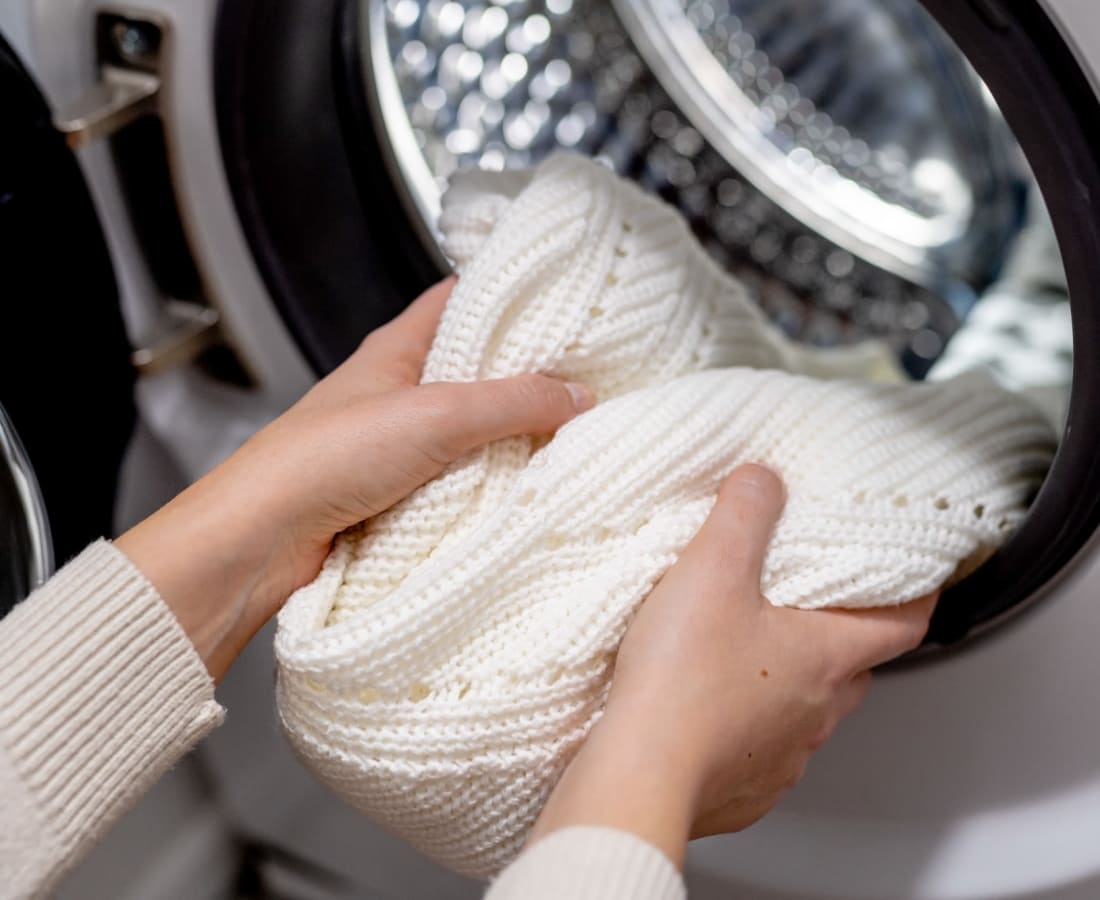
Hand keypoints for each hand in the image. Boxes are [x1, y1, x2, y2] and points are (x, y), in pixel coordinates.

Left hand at [116, 277, 593, 680]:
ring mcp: (400, 445)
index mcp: (398, 349)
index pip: (461, 300)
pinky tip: (524, 490)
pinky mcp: (400, 495)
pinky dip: (491, 485)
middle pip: (476, 371)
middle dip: (526, 376)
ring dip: (512, 438)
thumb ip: (512, 402)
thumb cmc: (320, 458)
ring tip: (567, 436)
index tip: (563, 301)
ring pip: (472, 431)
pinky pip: (460, 481)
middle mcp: (399, 392)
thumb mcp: (435, 415)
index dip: (509, 294)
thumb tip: (576, 396)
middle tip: (582, 380)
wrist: (264, 538)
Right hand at [528, 464, 935, 866]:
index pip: (904, 624)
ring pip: (807, 709)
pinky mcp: (745, 788)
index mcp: (826, 657)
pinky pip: (762, 750)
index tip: (922, 577)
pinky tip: (708, 705)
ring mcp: (784, 757)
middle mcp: (818, 713)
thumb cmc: (682, 680)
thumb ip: (743, 513)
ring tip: (742, 650)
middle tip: (810, 601)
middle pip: (853, 666)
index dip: (920, 595)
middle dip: (838, 633)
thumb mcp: (712, 569)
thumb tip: (762, 481)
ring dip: (788, 679)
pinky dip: (748, 724)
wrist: (640, 773)